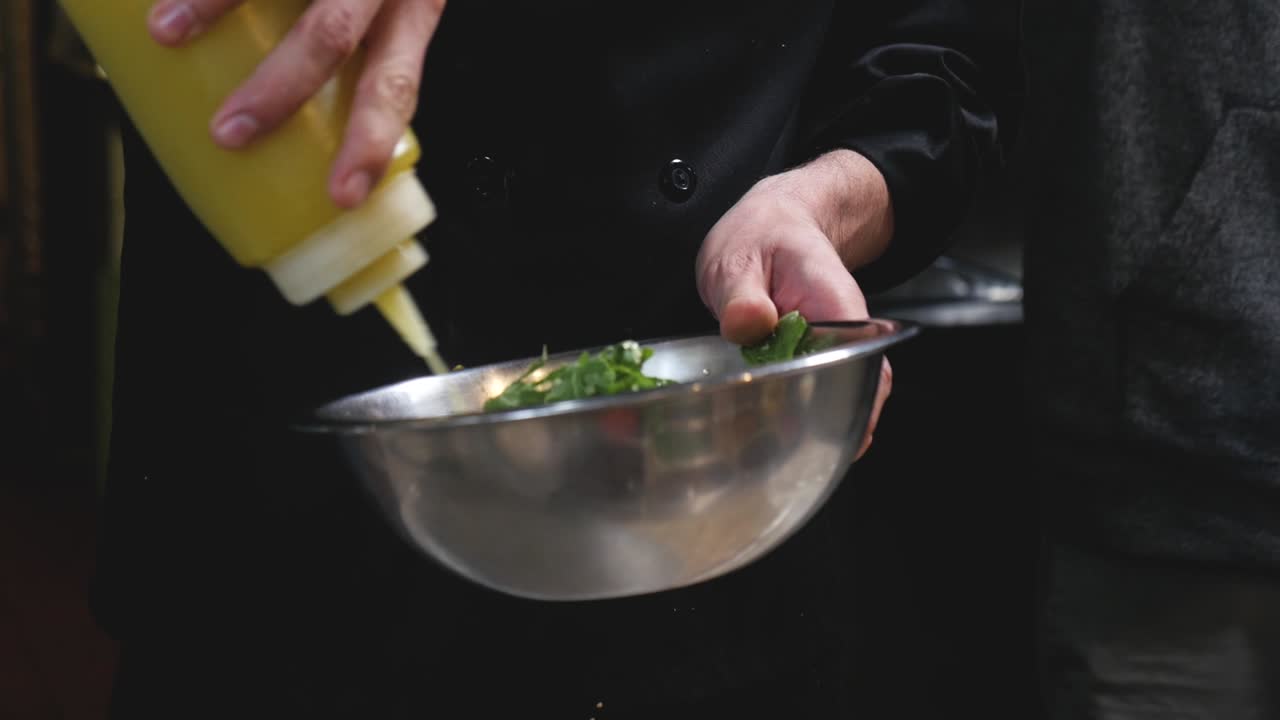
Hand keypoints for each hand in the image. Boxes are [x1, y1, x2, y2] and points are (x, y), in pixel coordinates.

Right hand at [148, 0, 445, 207]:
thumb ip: (369, 41)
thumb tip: (303, 119)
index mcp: (416, 6)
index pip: (398, 84)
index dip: (372, 141)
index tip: (341, 193)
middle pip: (333, 36)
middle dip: (278, 92)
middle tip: (228, 133)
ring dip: (212, 4)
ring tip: (164, 34)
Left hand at [696, 149, 893, 458]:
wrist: (775, 227)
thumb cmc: (761, 239)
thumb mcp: (739, 258)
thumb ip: (742, 294)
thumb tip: (748, 322)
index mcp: (837, 307)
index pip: (861, 365)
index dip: (841, 410)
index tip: (805, 436)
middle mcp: (850, 336)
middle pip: (859, 396)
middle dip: (825, 432)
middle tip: (772, 455)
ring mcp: (840, 352)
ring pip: (845, 404)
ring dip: (813, 432)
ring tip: (767, 454)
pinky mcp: (823, 365)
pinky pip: (825, 399)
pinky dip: (802, 420)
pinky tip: (769, 438)